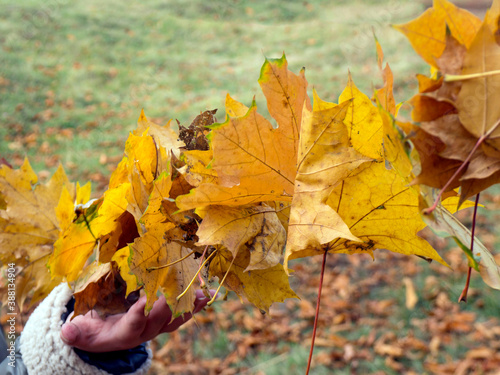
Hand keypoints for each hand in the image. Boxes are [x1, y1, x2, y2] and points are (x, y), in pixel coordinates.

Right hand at [60, 290, 213, 351]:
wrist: (108, 338)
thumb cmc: (93, 331)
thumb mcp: (82, 333)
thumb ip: (76, 333)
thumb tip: (67, 331)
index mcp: (124, 334)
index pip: (134, 325)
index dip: (140, 314)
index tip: (145, 300)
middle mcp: (145, 332)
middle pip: (160, 320)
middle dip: (171, 305)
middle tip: (180, 289)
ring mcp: (157, 327)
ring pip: (175, 318)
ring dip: (189, 306)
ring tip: (202, 293)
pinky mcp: (165, 320)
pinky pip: (181, 313)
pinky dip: (192, 303)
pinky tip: (204, 292)